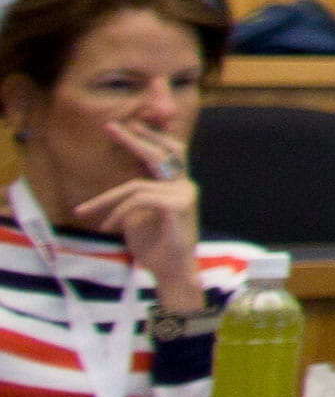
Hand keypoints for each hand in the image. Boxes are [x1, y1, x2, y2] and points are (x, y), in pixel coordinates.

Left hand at [73, 119, 203, 309]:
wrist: (172, 272)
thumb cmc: (156, 247)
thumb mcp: (139, 217)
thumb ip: (136, 198)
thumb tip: (122, 187)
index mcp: (178, 186)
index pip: (168, 153)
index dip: (149, 137)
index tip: (129, 124)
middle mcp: (185, 186)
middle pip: (164, 153)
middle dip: (136, 139)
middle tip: (111, 126)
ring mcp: (184, 195)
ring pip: (137, 186)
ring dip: (107, 200)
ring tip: (87, 213)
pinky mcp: (178, 207)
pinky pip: (140, 200)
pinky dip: (118, 211)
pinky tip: (108, 226)